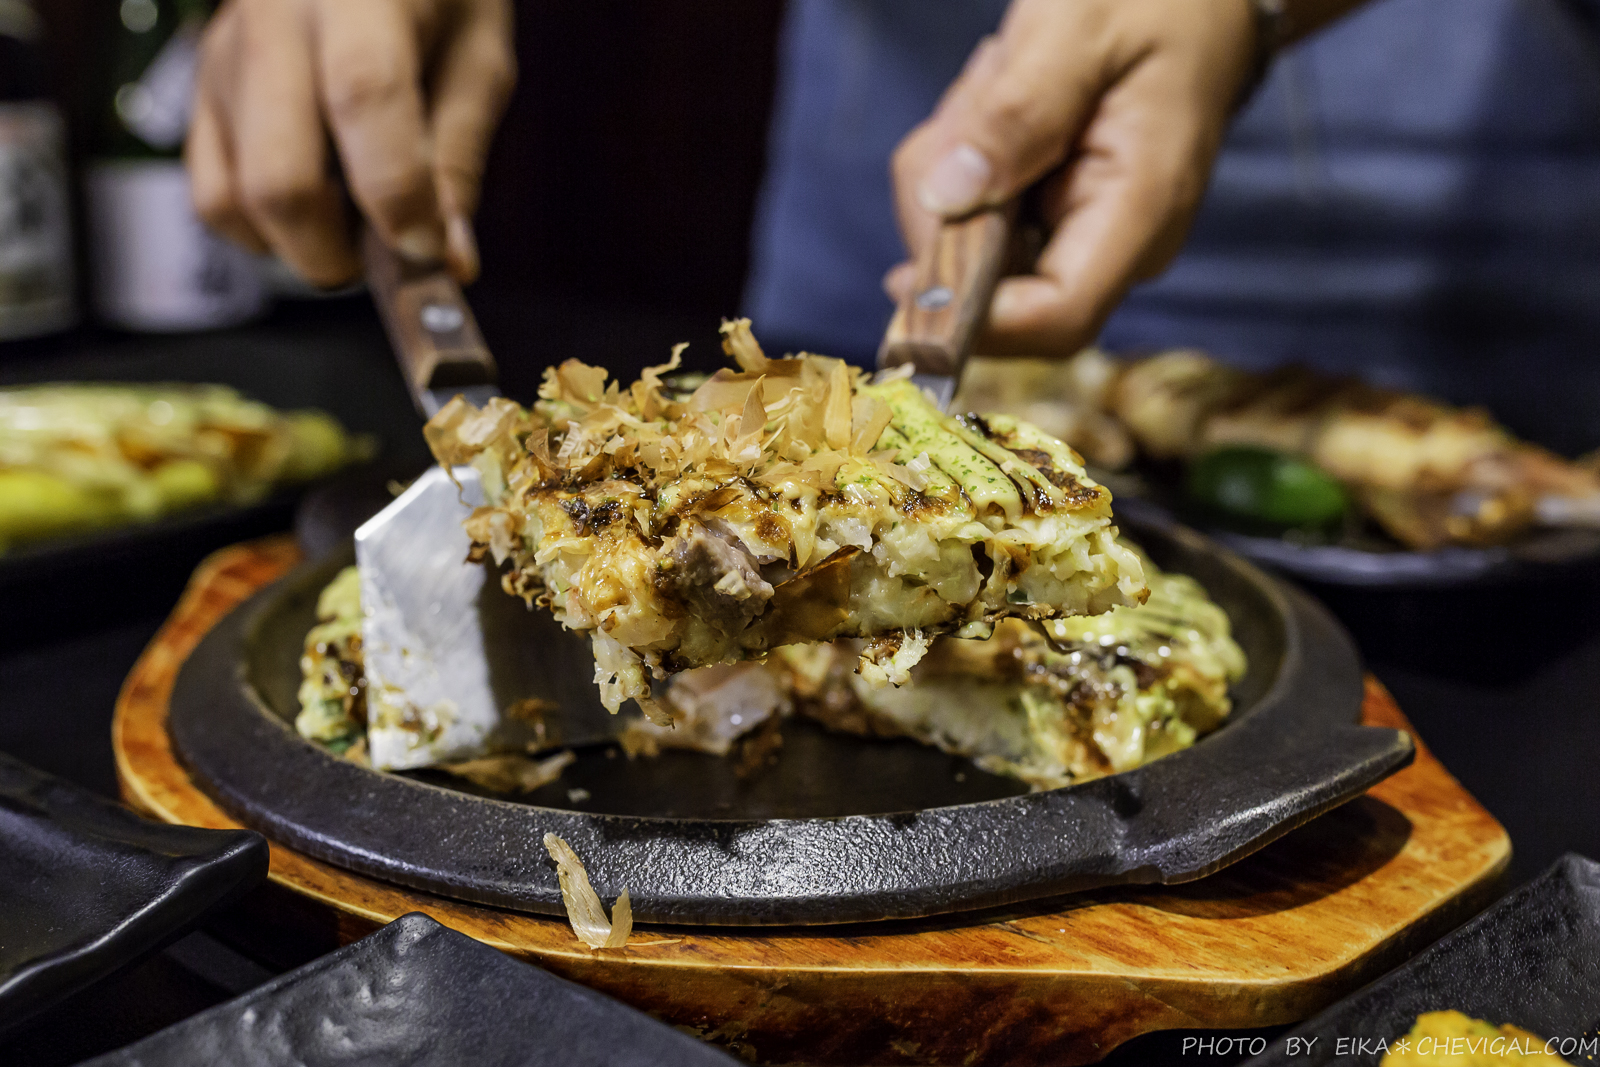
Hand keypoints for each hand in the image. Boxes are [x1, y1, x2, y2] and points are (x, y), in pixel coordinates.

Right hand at [187, 0, 514, 286]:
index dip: (398, 192)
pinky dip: (263, 233)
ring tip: (355, 229)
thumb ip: (459, 157)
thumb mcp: (478, 59)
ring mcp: (225, 57)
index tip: (428, 248)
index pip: (364, 97)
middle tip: (387, 257)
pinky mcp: (202, 89)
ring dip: (301, 248)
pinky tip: (316, 212)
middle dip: (338, 252)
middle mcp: (274, 21)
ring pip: (235, 197)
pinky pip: (212, 195)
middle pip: (280, 174)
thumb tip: (448, 261)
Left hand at [887, 0, 1274, 355]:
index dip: (972, 319)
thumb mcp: (1080, 30)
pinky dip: (962, 159)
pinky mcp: (1050, 219)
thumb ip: (1018, 113)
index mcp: (1141, 213)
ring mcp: (1079, 237)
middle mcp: (1113, 247)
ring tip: (998, 82)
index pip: (1055, 318)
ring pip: (966, 248)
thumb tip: (947, 198)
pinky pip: (972, 215)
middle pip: (992, 288)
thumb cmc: (1158, 0)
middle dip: (948, 210)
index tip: (900, 281)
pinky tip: (998, 100)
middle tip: (975, 100)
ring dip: (952, 167)